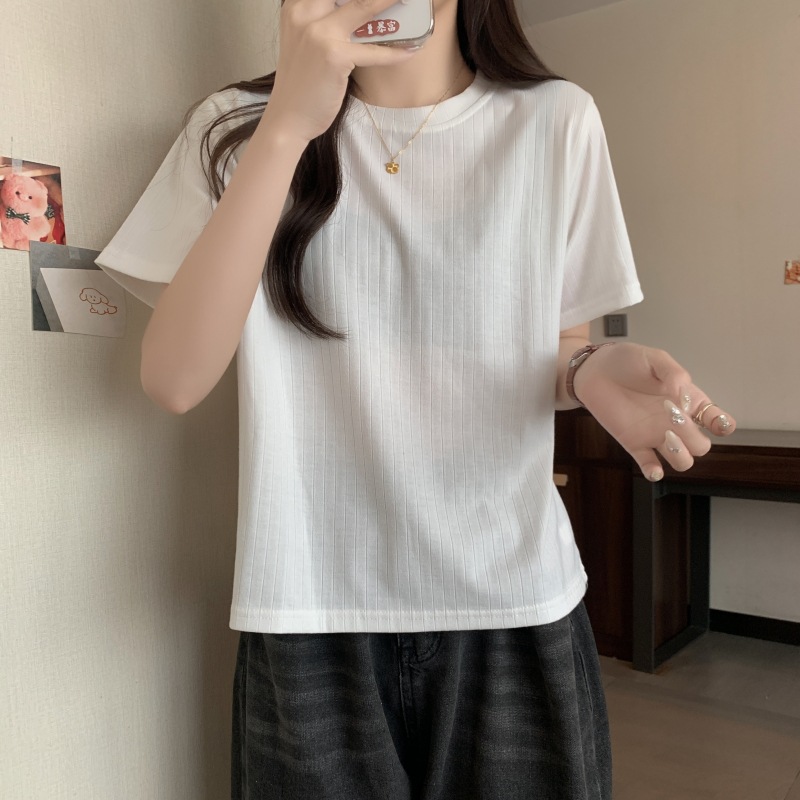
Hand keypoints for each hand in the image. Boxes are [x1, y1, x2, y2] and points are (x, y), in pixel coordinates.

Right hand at [265, 0, 419, 144]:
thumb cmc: (302, 83)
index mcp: (297, 6)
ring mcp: (319, 33)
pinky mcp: (334, 56)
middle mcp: (305, 12)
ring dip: (392, 2)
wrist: (288, 118)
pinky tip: (410, 51)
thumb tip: (361, 13)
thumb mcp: (306, 42)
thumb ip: (325, 22)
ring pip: (365, 6)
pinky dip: (394, 52)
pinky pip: (373, 50)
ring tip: (412, 2)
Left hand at [572, 343, 736, 480]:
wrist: (594, 370)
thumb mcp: (654, 358)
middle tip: (671, 413)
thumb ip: (673, 373)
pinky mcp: (634, 444)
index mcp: (688, 401)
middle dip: (692, 435)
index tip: (716, 421)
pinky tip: (653, 468)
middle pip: (701, 445)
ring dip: (680, 454)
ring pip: (684, 461)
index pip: (718, 420)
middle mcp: (676, 422)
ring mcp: (656, 435)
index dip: (723, 425)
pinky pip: (650, 466)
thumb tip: (684, 393)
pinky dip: (654, 472)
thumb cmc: (627, 361)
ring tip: (664, 435)